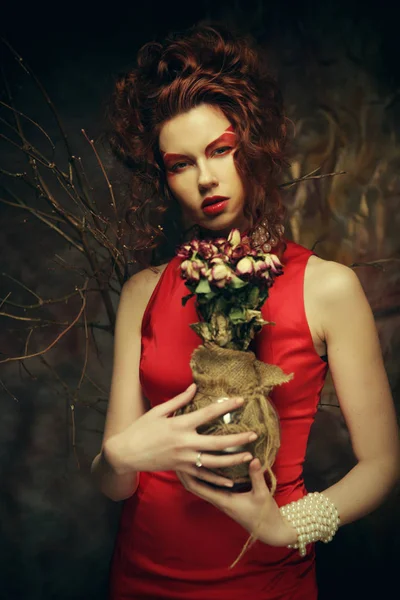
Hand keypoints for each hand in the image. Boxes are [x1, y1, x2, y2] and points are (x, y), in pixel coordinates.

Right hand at [105, 383, 257, 487]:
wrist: (126, 453)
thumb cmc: (141, 428)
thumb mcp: (159, 411)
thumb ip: (179, 401)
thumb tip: (194, 388)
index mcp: (180, 425)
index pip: (208, 414)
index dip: (225, 406)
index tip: (241, 401)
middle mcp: (185, 443)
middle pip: (218, 442)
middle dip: (238, 438)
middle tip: (254, 434)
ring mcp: (184, 459)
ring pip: (214, 462)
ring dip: (233, 459)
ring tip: (249, 455)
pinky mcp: (181, 470)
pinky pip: (202, 477)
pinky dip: (217, 481)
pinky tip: (230, 481)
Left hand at [176, 458, 297, 547]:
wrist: (271, 531)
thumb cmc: (265, 514)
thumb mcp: (262, 494)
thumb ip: (256, 476)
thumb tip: (253, 458)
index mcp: (222, 500)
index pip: (196, 487)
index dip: (186, 474)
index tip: (177, 458)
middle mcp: (218, 500)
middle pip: (194, 485)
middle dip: (185, 471)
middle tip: (177, 453)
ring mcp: (222, 500)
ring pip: (201, 485)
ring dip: (193, 472)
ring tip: (187, 455)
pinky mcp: (227, 498)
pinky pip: (210, 486)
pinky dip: (204, 475)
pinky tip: (206, 464)